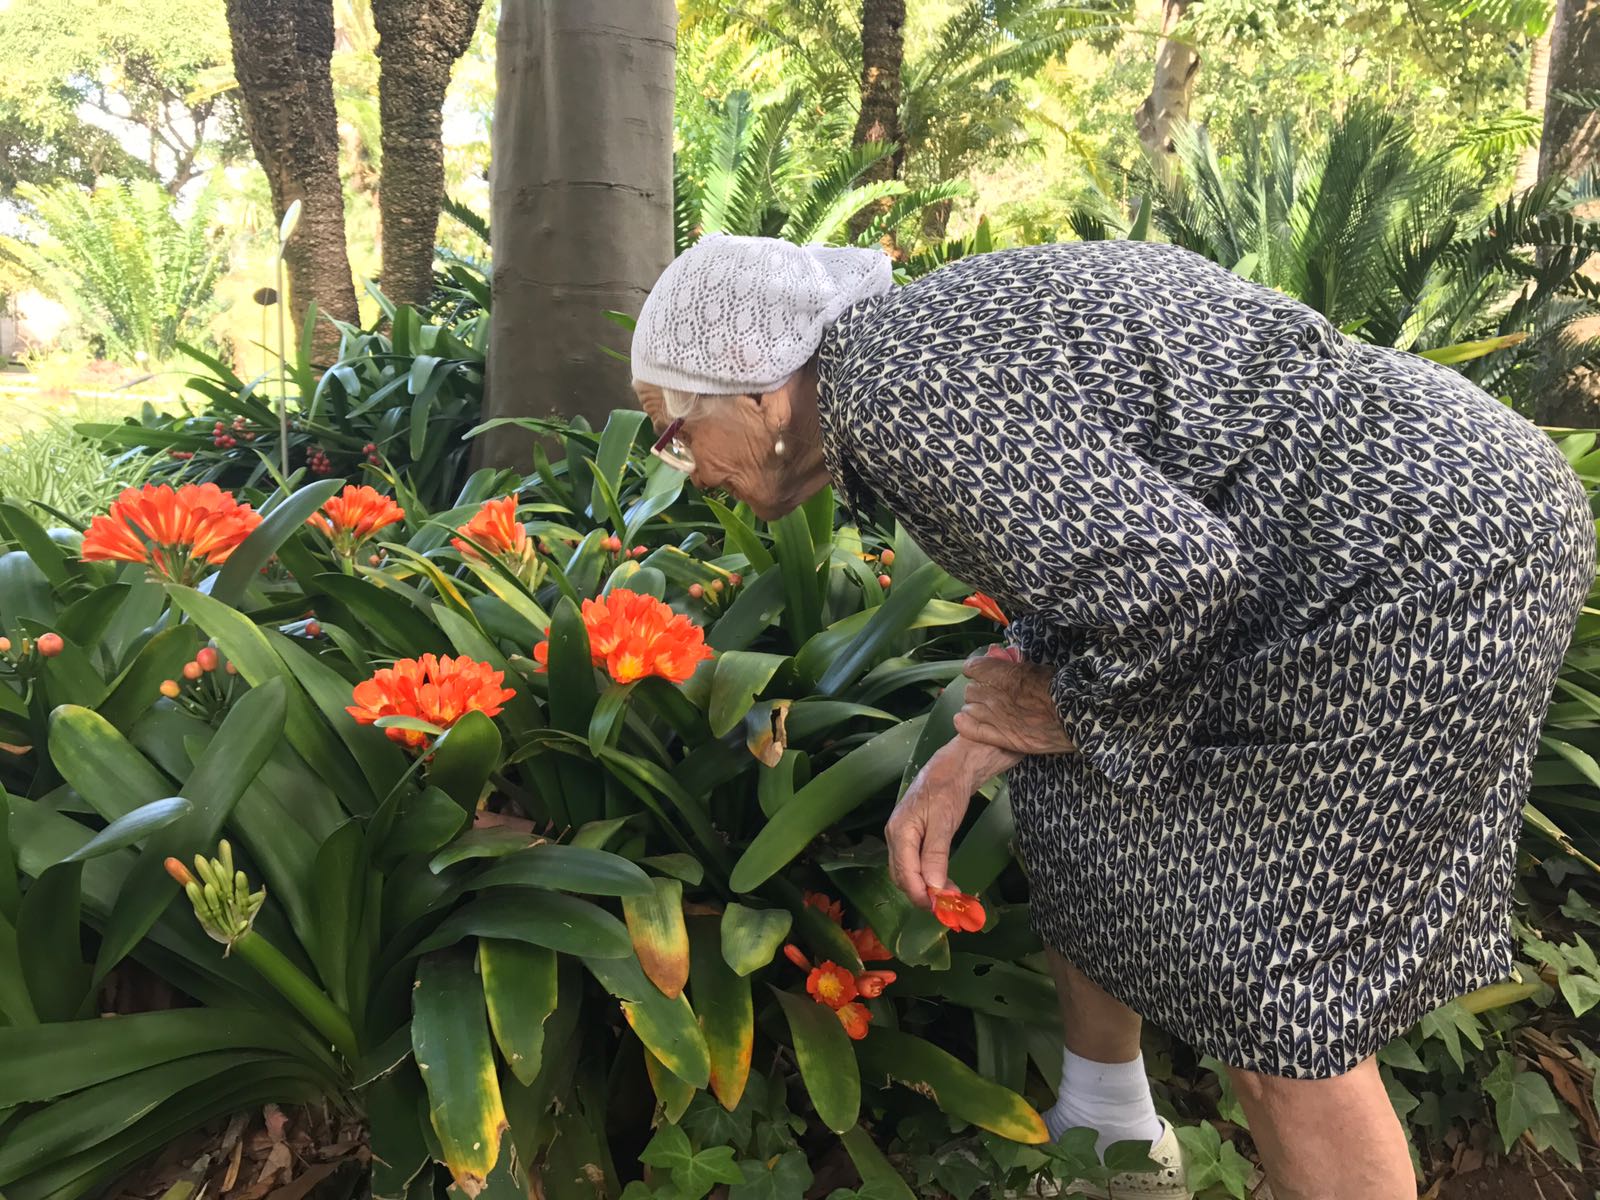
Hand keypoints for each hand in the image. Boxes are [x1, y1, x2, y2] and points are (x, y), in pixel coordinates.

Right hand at [887, 735, 1021, 908]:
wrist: (952, 766)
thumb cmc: (947, 790)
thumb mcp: (944, 822)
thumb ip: (936, 855)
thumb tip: (933, 887)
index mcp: (899, 832)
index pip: (905, 873)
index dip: (921, 894)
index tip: (941, 908)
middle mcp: (895, 836)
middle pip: (902, 876)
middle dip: (923, 894)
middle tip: (948, 905)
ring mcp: (902, 836)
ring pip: (907, 872)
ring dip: (925, 887)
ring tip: (950, 895)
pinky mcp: (911, 836)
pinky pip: (914, 863)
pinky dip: (927, 876)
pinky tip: (943, 881)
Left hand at [954, 649, 1073, 755]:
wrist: (1071, 717)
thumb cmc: (1058, 690)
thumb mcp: (1035, 668)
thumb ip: (1013, 666)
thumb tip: (1002, 659)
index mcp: (1001, 673)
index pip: (972, 668)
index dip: (978, 671)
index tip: (985, 675)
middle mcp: (991, 693)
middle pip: (970, 690)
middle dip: (980, 692)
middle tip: (992, 696)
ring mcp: (992, 715)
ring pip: (968, 709)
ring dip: (976, 709)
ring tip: (989, 713)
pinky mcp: (997, 735)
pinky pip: (969, 728)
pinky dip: (967, 724)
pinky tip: (969, 722)